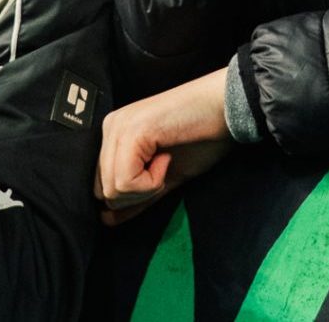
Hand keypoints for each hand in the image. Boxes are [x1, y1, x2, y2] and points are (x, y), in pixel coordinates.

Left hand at [95, 68, 233, 225]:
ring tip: (166, 161)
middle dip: (138, 194)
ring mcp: (117, 128)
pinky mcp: (130, 132)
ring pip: (113, 190)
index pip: (101, 187)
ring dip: (146, 188)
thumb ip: (136, 196)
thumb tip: (107, 220)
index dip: (134, 194)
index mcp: (114, 135)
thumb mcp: (164, 175)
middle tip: (165, 169)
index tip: (161, 172)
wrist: (227, 108)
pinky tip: (167, 159)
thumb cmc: (203, 137)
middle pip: (104, 191)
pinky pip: (126, 181)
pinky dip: (151, 182)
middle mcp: (110, 128)